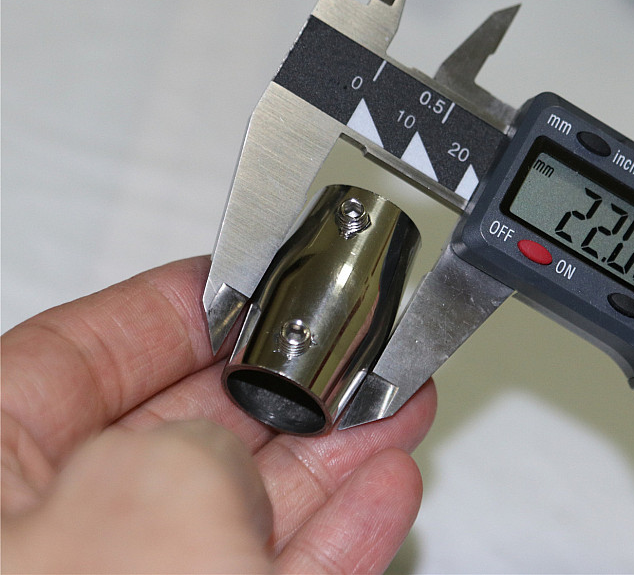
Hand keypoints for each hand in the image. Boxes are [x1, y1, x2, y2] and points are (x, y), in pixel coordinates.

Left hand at [1, 257, 436, 572]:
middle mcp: (50, 535)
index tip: (250, 280)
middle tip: (347, 347)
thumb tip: (238, 452)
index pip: (78, 354)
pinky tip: (383, 490)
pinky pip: (274, 573)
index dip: (177, 307)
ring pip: (243, 507)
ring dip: (330, 456)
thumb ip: (203, 434)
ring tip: (392, 408)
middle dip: (283, 382)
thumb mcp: (152, 490)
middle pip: (181, 429)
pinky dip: (335, 536)